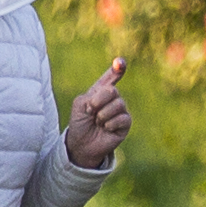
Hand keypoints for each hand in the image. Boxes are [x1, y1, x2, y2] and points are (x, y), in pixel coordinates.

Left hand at [63, 57, 130, 171]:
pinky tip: (106, 129)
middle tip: (90, 110)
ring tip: (97, 122)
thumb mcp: (80, 104)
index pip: (111, 77)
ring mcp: (121, 111)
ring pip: (118, 104)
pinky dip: (110, 124)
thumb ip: (92, 96)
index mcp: (100, 91)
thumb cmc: (80, 123)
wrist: (82, 144)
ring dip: (103, 115)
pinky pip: (122, 118)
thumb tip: (110, 101)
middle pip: (112, 90)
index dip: (117, 68)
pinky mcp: (126, 124)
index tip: (120, 62)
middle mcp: (113, 99)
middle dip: (99, 100)